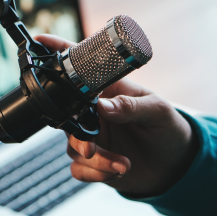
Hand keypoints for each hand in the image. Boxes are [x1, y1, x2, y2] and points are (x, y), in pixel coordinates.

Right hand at [35, 34, 197, 197]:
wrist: (175, 165)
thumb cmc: (168, 129)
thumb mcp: (157, 111)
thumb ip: (130, 106)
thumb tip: (102, 106)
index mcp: (107, 91)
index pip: (80, 70)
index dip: (58, 53)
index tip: (41, 41)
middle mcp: (94, 113)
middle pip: (67, 118)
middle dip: (77, 136)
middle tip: (91, 149)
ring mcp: (92, 137)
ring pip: (73, 148)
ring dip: (96, 160)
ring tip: (123, 164)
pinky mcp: (93, 162)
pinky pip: (79, 169)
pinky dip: (95, 174)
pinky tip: (118, 171)